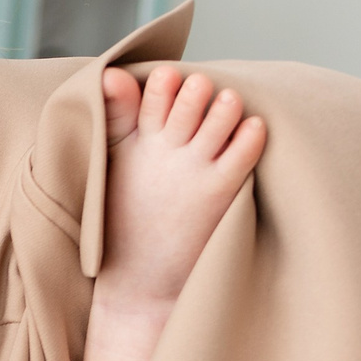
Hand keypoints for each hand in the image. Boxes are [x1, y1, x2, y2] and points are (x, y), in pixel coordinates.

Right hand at [96, 63, 266, 316]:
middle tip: (203, 90)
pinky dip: (252, 133)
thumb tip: (113, 74)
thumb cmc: (123, 222)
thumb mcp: (109, 168)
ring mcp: (193, 172)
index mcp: (136, 145)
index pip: (152, 95)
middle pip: (190, 100)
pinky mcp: (219, 192)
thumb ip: (117, 119)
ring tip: (229, 105)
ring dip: (228, 105)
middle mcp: (166, 153)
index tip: (170, 80)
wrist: (139, 286)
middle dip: (199, 90)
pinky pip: (245, 149)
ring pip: (222, 116)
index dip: (165, 83)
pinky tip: (252, 130)